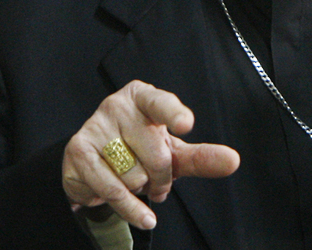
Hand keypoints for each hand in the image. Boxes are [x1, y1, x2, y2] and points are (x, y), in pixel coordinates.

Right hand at [62, 80, 239, 228]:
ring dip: (140, 188)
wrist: (95, 162)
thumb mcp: (172, 151)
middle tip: (156, 179)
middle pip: (156, 154)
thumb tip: (232, 161)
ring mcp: (95, 126)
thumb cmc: (139, 148)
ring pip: (134, 175)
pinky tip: (142, 214)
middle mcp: (117, 105)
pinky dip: (132, 209)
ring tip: (133, 180)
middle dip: (162, 177)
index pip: (161, 103)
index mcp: (144, 96)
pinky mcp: (79, 151)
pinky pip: (114, 190)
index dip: (174, 113)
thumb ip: (200, 156)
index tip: (185, 124)